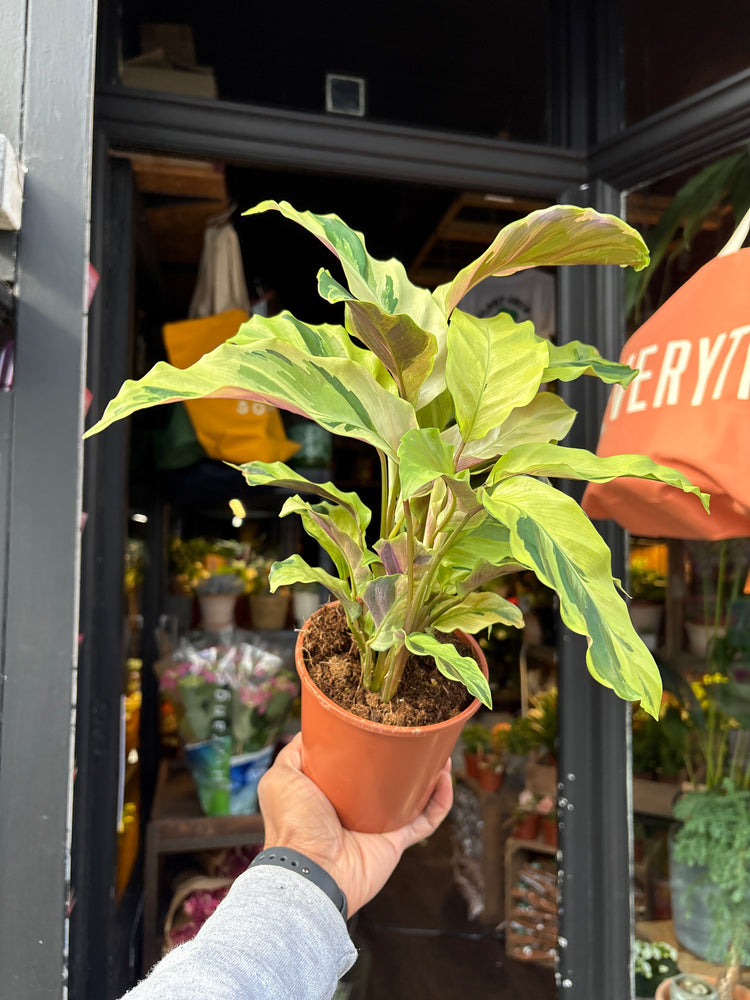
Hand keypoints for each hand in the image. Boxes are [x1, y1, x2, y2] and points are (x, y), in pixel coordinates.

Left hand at [257, 733, 452, 915]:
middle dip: (406, 756)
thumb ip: (294, 753)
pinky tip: (445, 778)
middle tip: (419, 733)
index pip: (356, 762)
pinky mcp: (397, 840)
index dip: (371, 742)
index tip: (385, 720)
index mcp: (331, 789)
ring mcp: (379, 823)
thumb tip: (311, 731)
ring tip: (439, 751)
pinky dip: (439, 800)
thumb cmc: (293, 823)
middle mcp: (357, 805)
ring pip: (412, 794)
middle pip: (388, 776)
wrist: (311, 870)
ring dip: (429, 774)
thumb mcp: (281, 777)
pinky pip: (426, 819)